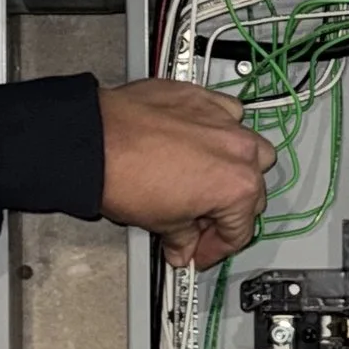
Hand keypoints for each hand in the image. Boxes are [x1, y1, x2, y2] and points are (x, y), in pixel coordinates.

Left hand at [99, 78, 274, 268]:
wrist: (95, 142)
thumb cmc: (124, 175)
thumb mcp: (160, 223)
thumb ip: (183, 238)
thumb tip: (184, 245)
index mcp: (237, 186)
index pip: (240, 230)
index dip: (218, 249)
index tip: (202, 251)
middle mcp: (239, 149)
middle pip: (252, 190)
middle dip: (228, 210)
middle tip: (200, 223)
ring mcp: (223, 119)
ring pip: (249, 147)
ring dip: (235, 167)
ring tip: (207, 179)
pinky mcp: (202, 97)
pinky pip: (226, 114)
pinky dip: (218, 130)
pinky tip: (198, 143)